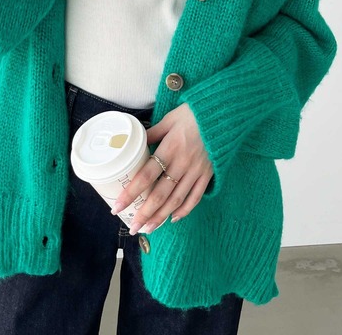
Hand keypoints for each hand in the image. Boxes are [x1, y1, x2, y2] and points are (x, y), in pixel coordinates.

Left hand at [110, 103, 213, 234]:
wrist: (223, 113)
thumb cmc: (193, 114)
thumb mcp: (169, 119)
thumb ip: (152, 133)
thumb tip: (135, 142)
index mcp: (170, 148)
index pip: (146, 175)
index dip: (131, 193)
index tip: (118, 206)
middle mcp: (183, 163)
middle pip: (160, 194)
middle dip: (144, 213)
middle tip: (132, 227)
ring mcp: (197, 171)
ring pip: (176, 200)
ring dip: (161, 216)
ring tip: (148, 228)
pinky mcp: (207, 174)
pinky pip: (196, 196)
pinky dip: (185, 209)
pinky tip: (173, 218)